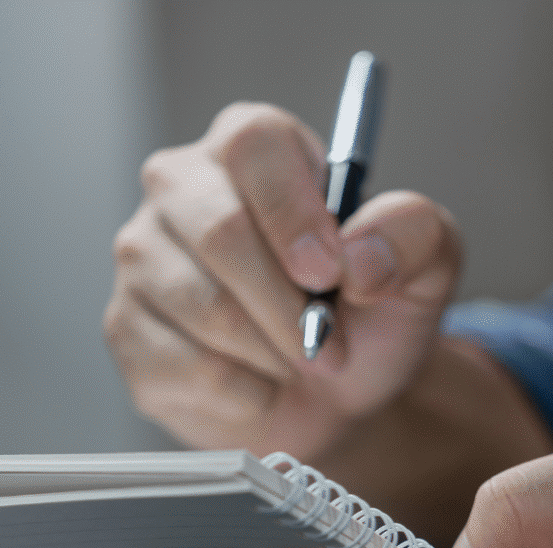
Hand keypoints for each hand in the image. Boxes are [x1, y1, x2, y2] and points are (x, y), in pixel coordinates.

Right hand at [104, 102, 461, 462]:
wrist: (334, 399)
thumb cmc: (367, 319)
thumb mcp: (423, 269)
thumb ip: (415, 235)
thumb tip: (360, 256)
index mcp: (252, 149)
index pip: (254, 143)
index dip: (295, 212)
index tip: (330, 273)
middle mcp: (182, 190)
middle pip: (220, 230)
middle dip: (291, 308)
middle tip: (332, 348)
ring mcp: (144, 261)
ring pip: (203, 307)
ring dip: (274, 354)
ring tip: (301, 363)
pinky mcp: (128, 331)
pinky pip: (188, 368)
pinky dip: (247, 393)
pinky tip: (260, 385)